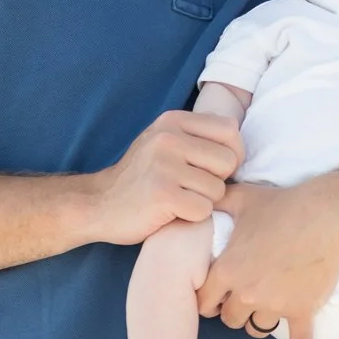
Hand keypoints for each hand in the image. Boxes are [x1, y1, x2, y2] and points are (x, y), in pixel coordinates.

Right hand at [90, 110, 242, 246]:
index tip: (216, 168)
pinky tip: (173, 212)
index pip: (229, 130)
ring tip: (179, 199)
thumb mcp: (164, 142)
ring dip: (204, 201)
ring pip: (218, 189)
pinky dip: (193, 217)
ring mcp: (164, 166)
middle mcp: (169, 138)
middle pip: (228, 161)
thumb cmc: (141, 177)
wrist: (99, 204)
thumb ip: (197, 136)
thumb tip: (239, 144)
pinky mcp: (163, 195)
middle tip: (193, 188)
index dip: (233, 153)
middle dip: (218, 180)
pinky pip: (204, 209)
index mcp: (173, 121)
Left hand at [197, 180, 338, 338]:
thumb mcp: (244, 198)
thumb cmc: (283, 205)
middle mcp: (247, 293)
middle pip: (229, 319)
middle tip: (242, 301)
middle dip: (233, 311)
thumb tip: (204, 199)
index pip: (204, 301)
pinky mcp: (302, 310)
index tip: (216, 298)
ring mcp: (275, 304)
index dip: (208, 300)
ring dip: (259, 323)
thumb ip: (219, 201)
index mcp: (228, 269)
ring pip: (257, 329)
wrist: (329, 216)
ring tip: (265, 312)